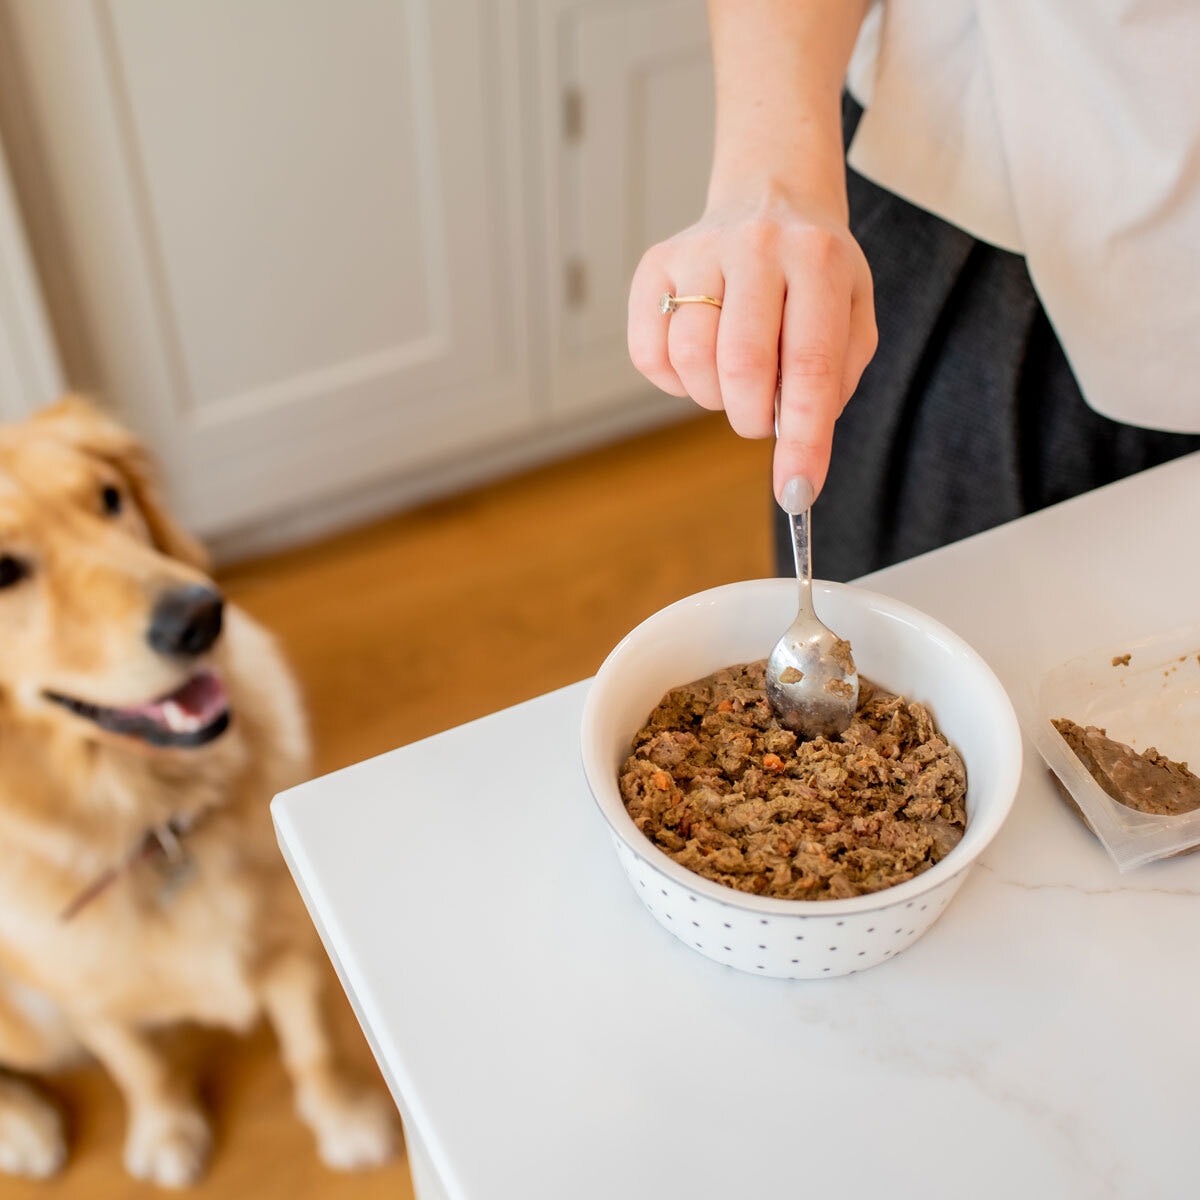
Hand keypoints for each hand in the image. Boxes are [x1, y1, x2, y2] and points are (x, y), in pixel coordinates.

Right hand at [627, 190, 876, 508]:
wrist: (771, 196)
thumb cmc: (815, 275)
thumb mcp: (853, 315)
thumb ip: (833, 380)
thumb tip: (796, 445)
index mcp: (819, 260)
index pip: (809, 365)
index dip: (803, 439)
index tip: (798, 492)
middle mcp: (757, 246)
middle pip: (742, 366)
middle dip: (753, 418)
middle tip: (762, 418)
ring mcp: (698, 251)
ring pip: (691, 360)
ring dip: (714, 398)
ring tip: (733, 382)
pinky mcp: (654, 266)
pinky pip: (649, 354)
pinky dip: (674, 381)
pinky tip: (700, 362)